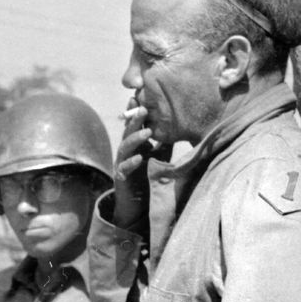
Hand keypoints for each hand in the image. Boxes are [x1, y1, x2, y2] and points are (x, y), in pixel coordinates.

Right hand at [113, 102, 153, 229]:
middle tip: (144, 109)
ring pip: (125, 147)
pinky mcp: (121, 177)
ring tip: (146, 132)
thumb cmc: (148, 177)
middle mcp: (126, 151)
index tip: (138, 97)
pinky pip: (124, 168)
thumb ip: (165, 141)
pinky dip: (132, 162)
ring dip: (135, 138)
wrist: (137, 203)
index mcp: (135, 144)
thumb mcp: (160, 155)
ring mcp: (122, 163)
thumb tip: (179, 124)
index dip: (135, 112)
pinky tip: (140, 158)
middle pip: (128, 131)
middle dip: (135, 120)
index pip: (134, 124)